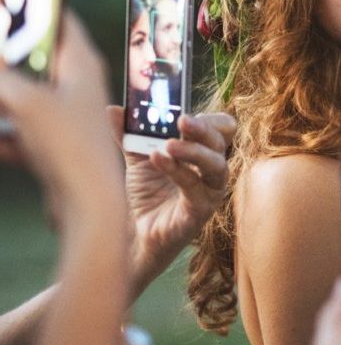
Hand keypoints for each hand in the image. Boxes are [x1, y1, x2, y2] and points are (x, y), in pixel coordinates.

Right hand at [0, 13, 121, 209]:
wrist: (89, 206)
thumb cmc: (68, 146)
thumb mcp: (25, 101)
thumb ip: (0, 72)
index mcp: (82, 63)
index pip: (58, 19)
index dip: (32, 2)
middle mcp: (78, 85)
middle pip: (35, 56)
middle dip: (8, 52)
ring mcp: (66, 116)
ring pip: (22, 96)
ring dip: (2, 95)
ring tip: (1, 102)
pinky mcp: (54, 146)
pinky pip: (19, 131)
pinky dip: (4, 136)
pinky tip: (0, 142)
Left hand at [105, 107, 235, 294]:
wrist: (132, 234)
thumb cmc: (145, 196)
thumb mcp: (137, 159)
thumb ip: (130, 135)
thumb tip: (114, 110)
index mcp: (203, 152)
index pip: (222, 129)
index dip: (210, 118)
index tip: (185, 110)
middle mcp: (213, 170)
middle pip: (222, 142)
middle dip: (203, 128)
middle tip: (181, 119)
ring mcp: (210, 191)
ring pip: (217, 164)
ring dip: (193, 151)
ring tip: (167, 145)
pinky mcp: (201, 211)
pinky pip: (196, 188)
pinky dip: (178, 171)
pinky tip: (158, 160)